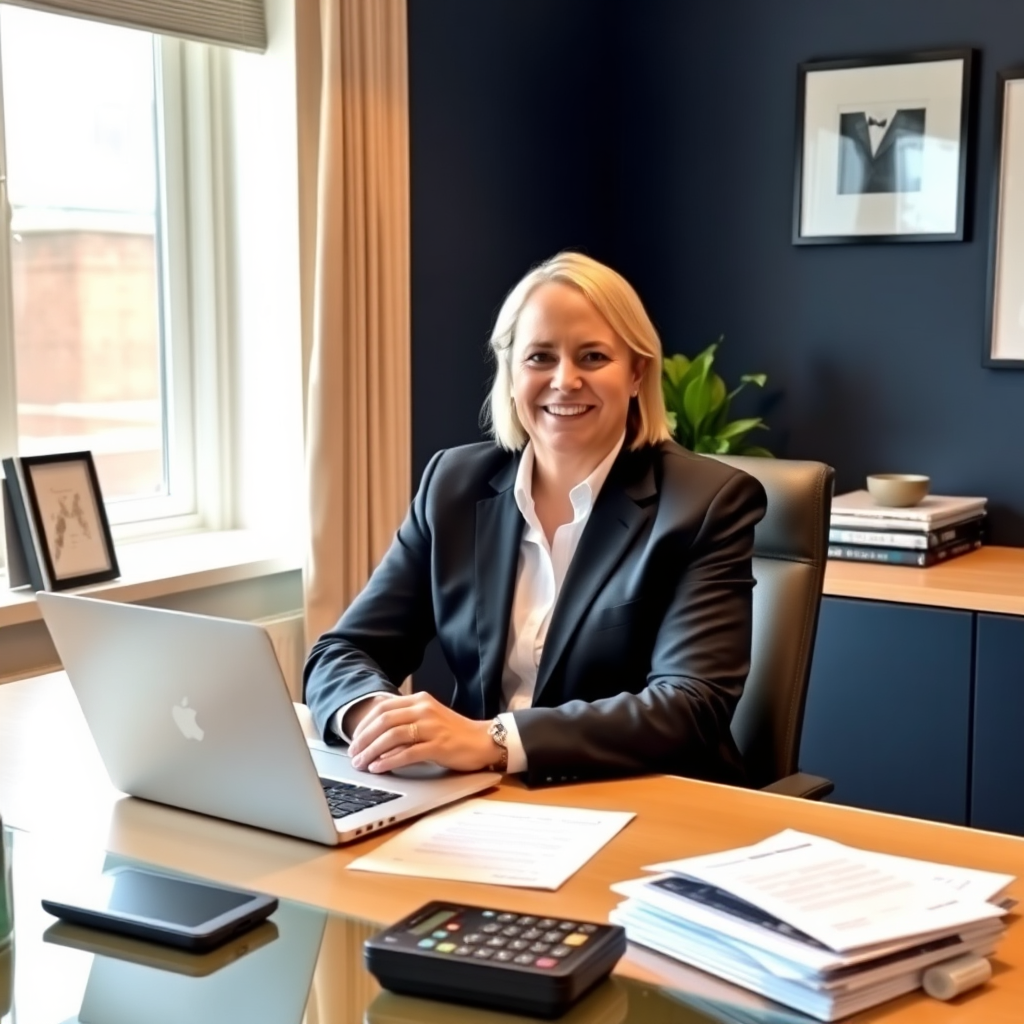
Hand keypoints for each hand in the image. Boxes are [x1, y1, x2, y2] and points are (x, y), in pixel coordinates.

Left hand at [348, 692, 500, 773]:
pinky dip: (389, 761)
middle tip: (353, 754)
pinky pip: (408, 753)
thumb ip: (405, 719)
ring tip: (361, 763)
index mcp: (419, 700)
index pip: (382, 708)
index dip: (363, 725)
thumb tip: (374, 732)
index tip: (353, 740)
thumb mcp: (428, 717)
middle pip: (384, 721)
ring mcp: (432, 727)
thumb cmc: (453, 733)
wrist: (484, 741)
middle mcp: (424, 710)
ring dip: (372, 751)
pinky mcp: (439, 745)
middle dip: (363, 739)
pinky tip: (379, 768)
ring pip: (392, 736)